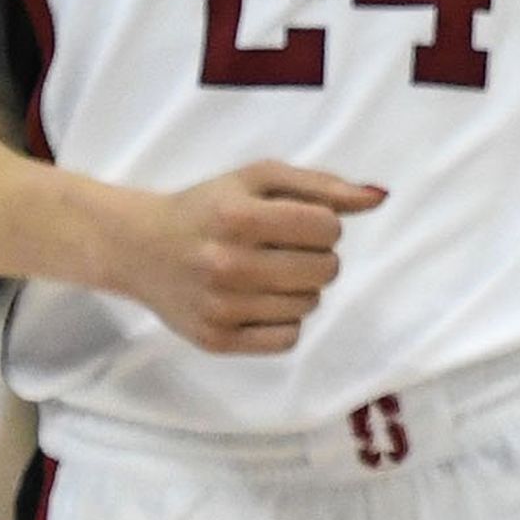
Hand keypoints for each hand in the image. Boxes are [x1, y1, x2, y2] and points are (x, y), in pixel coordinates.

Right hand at [104, 163, 385, 354]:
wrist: (141, 248)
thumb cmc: (209, 206)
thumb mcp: (259, 178)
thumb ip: (321, 185)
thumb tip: (378, 197)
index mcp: (239, 216)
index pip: (327, 227)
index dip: (324, 222)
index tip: (298, 222)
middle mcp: (227, 264)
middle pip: (326, 269)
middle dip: (317, 255)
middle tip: (284, 248)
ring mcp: (221, 308)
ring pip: (309, 304)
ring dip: (301, 287)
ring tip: (267, 272)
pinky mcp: (217, 341)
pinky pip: (288, 339)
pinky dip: (284, 320)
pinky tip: (260, 301)